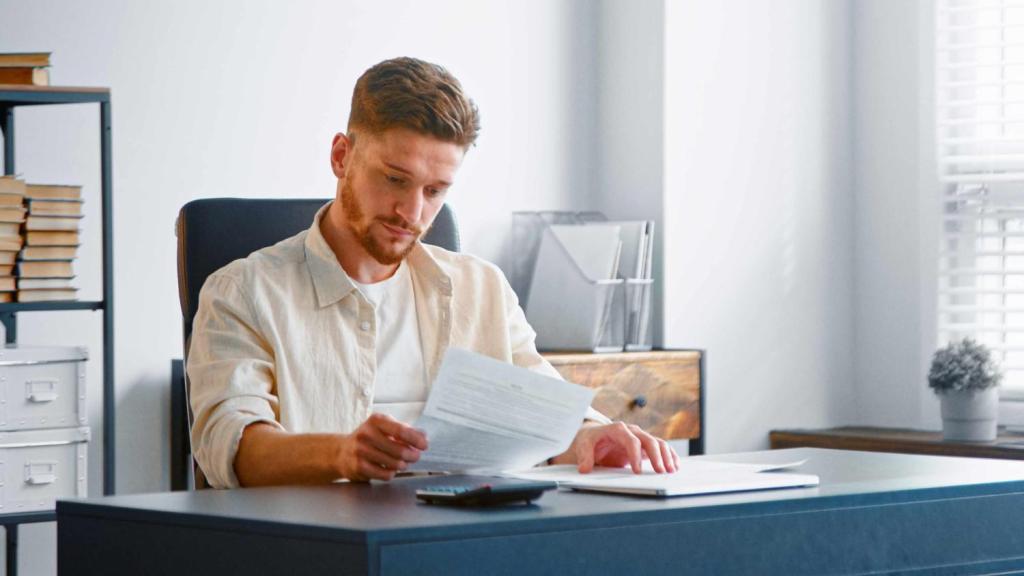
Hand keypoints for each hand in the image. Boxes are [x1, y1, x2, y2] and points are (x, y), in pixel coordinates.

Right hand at [336, 413, 427, 480]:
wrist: (340, 452)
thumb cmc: (368, 438)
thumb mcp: (383, 427)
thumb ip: (404, 430)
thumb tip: (424, 436)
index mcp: (376, 421)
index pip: (401, 430)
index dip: (416, 439)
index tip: (424, 445)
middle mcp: (367, 434)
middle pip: (400, 450)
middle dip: (412, 455)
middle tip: (415, 457)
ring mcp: (361, 451)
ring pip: (394, 464)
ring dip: (402, 465)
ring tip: (401, 463)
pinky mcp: (359, 467)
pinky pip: (386, 474)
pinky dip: (391, 473)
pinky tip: (388, 469)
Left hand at [552, 422, 679, 473]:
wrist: (594, 436)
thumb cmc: (590, 439)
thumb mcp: (583, 446)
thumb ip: (584, 457)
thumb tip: (585, 469)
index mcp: (617, 429)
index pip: (631, 440)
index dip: (635, 455)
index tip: (637, 471)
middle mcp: (632, 431)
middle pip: (649, 440)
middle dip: (656, 456)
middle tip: (660, 471)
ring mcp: (640, 438)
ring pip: (658, 443)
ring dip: (666, 456)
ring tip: (671, 470)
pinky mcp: (644, 446)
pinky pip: (660, 448)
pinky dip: (669, 456)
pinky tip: (674, 466)